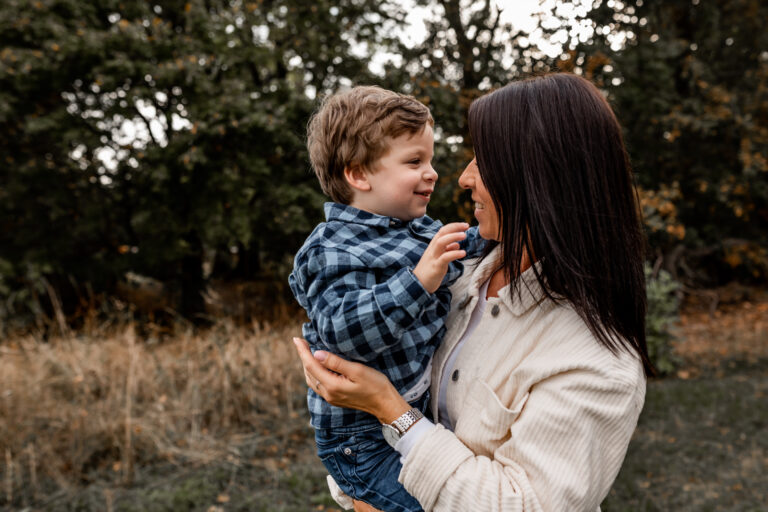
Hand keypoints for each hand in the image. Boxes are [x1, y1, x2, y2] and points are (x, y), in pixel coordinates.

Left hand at [293, 338, 409, 423]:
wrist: (385, 404)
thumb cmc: (375, 385)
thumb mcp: (357, 370)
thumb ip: (335, 362)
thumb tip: (316, 354)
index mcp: (332, 386)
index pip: (311, 365)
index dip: (303, 351)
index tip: (296, 339)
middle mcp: (328, 394)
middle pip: (309, 373)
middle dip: (303, 357)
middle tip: (301, 342)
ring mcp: (331, 398)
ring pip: (312, 380)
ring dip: (307, 365)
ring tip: (306, 351)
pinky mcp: (335, 399)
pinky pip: (318, 384)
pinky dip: (314, 373)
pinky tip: (317, 366)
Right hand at [413, 222, 468, 292]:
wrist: (417, 284)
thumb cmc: (429, 271)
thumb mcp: (438, 258)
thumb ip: (446, 250)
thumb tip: (456, 244)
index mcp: (433, 246)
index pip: (442, 231)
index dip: (453, 226)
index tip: (465, 225)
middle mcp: (432, 249)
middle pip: (442, 233)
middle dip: (454, 227)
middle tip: (466, 226)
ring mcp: (433, 258)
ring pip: (441, 242)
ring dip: (453, 237)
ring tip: (464, 235)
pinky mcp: (435, 267)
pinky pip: (444, 258)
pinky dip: (454, 254)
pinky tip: (463, 253)